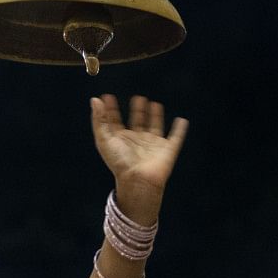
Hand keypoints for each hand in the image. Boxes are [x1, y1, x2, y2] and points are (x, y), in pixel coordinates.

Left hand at [90, 95, 188, 222]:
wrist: (138, 179)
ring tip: (153, 103)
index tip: (107, 97)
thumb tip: (95, 100)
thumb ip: (99, 119)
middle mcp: (136, 141)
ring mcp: (152, 145)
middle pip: (136, 122)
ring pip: (154, 126)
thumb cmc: (119, 162)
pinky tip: (181, 120)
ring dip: (154, 115)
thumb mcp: (104, 138)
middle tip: (137, 98)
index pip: (115, 121)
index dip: (111, 110)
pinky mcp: (167, 149)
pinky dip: (180, 130)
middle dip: (137, 111)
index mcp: (120, 139)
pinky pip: (176, 137)